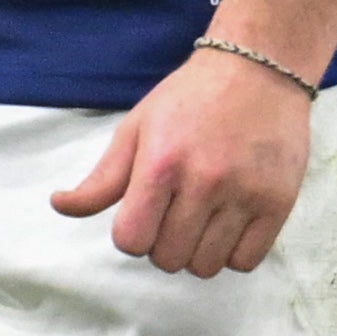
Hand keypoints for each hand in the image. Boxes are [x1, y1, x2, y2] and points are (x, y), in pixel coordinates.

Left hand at [53, 43, 315, 280]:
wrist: (259, 69)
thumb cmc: (190, 99)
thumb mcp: (137, 129)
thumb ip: (102, 178)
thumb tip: (58, 205)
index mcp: (161, 164)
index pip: (132, 241)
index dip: (132, 234)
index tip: (144, 213)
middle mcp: (204, 182)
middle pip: (169, 259)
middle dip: (163, 244)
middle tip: (174, 214)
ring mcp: (245, 195)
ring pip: (206, 266)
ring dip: (197, 252)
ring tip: (202, 219)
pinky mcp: (278, 203)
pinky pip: (246, 261)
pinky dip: (232, 253)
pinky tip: (229, 224)